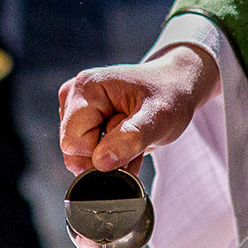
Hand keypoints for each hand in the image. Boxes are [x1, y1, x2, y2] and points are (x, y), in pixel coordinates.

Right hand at [59, 44, 219, 175]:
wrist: (175, 86)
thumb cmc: (169, 95)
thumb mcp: (159, 117)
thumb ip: (131, 138)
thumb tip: (100, 162)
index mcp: (86, 88)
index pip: (73, 142)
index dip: (99, 156)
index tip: (130, 146)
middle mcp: (73, 94)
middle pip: (72, 151)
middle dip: (105, 158)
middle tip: (136, 145)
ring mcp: (74, 107)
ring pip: (79, 155)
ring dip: (110, 158)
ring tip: (135, 142)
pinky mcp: (81, 119)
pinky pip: (85, 152)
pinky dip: (109, 155)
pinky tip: (128, 143)